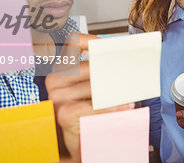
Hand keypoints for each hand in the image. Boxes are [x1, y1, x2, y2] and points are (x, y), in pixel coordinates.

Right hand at [46, 33, 133, 161]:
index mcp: (59, 68)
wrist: (79, 141)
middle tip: (129, 77)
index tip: (106, 45)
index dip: (90, 41)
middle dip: (112, 73)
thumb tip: (118, 56)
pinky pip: (94, 106)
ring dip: (116, 92)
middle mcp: (54, 80)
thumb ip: (97, 70)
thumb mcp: (91, 87)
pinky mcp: (64, 112)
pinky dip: (112, 107)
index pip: (73, 43)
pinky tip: (124, 107)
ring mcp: (57, 96)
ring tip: (129, 95)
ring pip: (95, 87)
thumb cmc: (87, 112)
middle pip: (90, 67)